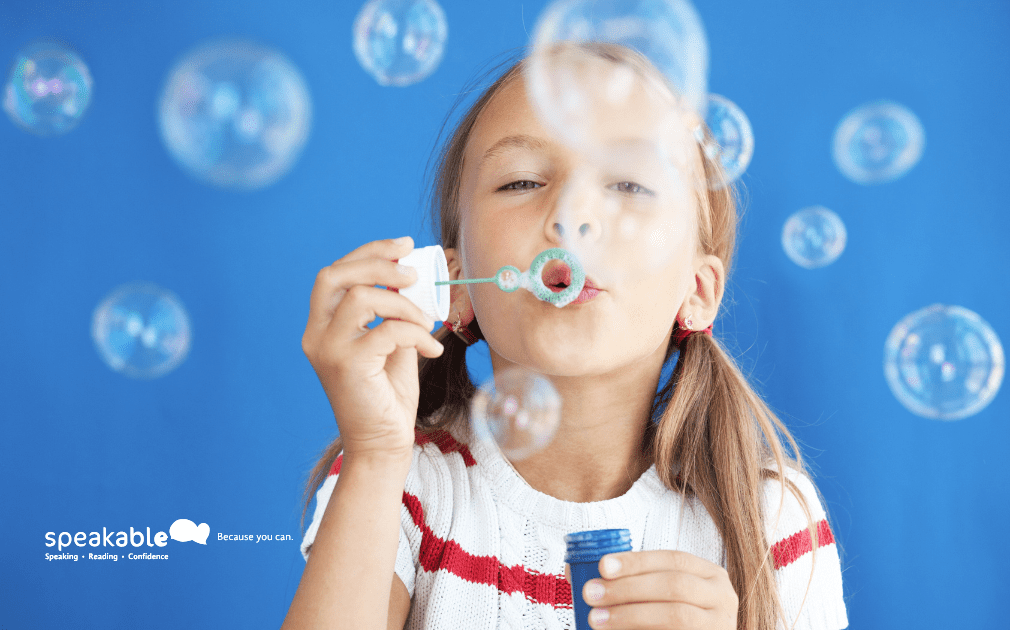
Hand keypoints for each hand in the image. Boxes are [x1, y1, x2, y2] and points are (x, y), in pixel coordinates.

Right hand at [301, 236, 444, 458]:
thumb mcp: (391, 342)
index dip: (368, 252)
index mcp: (322, 325)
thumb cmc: (388, 394)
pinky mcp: (347, 365)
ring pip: (362, 298)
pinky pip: (387, 330)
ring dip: (404, 304)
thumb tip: (412, 275)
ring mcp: (328, 350)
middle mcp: (316, 334)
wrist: (383, 443)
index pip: (335, 274)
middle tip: (414, 273)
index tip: (403, 245)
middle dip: (378, 262)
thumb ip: (392, 311)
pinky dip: (416, 333)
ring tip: (427, 322)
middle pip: (336, 275)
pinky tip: (431, 349)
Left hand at [575, 550, 737, 629]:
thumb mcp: (654, 596)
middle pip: (674, 586)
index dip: (637, 561)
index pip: (673, 559)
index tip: (602, 566)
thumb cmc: (671, 622)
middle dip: (628, 588)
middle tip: (591, 594)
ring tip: (596, 620)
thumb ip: (625, 583)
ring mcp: (721, 627)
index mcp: (709, 576)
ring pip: (676, 616)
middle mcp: (722, 599)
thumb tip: (574, 572)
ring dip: (630, 615)